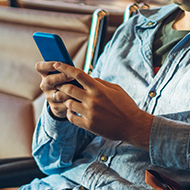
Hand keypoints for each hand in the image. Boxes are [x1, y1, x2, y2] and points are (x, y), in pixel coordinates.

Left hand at [36, 62, 152, 148]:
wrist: (133, 126)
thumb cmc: (126, 105)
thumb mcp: (116, 89)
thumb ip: (100, 83)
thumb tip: (88, 77)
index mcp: (99, 89)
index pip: (78, 74)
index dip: (65, 68)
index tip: (56, 64)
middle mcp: (92, 100)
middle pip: (68, 89)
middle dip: (61, 86)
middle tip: (58, 85)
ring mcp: (90, 113)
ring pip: (68, 103)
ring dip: (66, 101)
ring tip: (68, 100)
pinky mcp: (89, 125)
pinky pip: (71, 118)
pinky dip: (69, 114)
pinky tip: (72, 112)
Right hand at [37, 60, 79, 119]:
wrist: (66, 100)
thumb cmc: (68, 81)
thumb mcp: (64, 74)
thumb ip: (66, 70)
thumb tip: (73, 68)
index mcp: (45, 74)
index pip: (40, 67)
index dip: (47, 65)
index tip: (57, 64)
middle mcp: (45, 85)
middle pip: (49, 81)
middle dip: (61, 77)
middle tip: (72, 76)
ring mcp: (49, 97)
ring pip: (58, 94)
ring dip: (70, 92)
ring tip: (80, 89)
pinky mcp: (56, 107)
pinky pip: (65, 104)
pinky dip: (74, 101)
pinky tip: (80, 98)